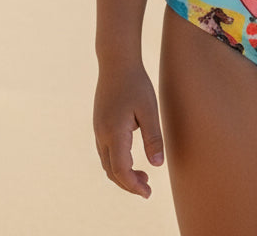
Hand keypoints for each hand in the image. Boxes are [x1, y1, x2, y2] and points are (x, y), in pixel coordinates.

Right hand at [93, 62, 164, 197]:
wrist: (116, 62)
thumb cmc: (136, 83)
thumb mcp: (149, 109)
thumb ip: (153, 138)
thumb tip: (157, 165)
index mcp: (115, 133)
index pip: (121, 170)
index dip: (134, 185)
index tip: (148, 193)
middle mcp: (102, 135)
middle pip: (112, 171)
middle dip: (128, 184)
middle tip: (147, 188)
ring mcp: (98, 130)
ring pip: (107, 163)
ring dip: (122, 174)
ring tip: (143, 176)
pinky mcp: (99, 124)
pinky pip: (105, 152)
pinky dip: (117, 163)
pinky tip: (131, 159)